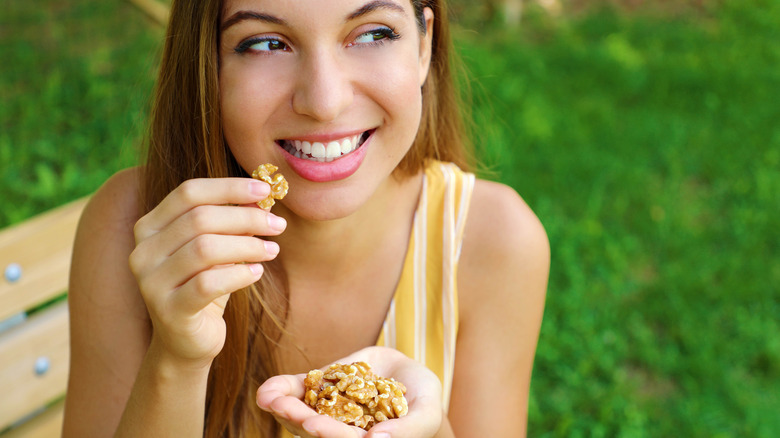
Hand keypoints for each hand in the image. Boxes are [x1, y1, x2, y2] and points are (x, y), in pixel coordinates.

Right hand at [129, 178, 286, 367]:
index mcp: (149, 227)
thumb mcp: (216, 249)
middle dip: (245, 218)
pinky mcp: (169, 311)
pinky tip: (257, 272)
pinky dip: (239, 274)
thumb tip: (262, 195)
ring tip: (272, 249)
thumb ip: (230, 221)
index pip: (189, 192)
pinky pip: (208, 283)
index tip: (264, 191)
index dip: (229, 188)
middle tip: (277, 225)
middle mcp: (143, 252)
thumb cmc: (204, 286)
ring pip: (205, 249)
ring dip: (247, 245)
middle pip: (200, 219)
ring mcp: (151, 283)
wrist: (186, 342)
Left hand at [257, 346, 442, 437]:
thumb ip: (408, 430)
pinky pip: (297, 390)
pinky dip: (281, 389)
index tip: (313, 425)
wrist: (408, 371)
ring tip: (268, 398)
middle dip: (295, 418)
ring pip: (300, 413)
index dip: (329, 434)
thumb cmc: (424, 399)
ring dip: (282, 406)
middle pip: (314, 430)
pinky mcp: (319, 387)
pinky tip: (267, 390)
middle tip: (279, 407)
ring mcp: (326, 409)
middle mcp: (340, 431)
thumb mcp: (426, 413)